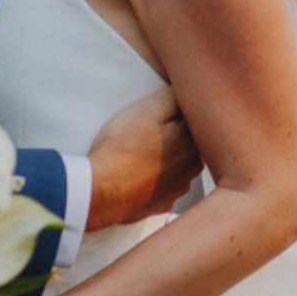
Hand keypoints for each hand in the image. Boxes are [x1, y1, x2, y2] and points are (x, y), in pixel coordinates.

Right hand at [86, 85, 201, 229]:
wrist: (101, 192)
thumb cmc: (121, 147)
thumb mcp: (145, 109)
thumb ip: (172, 98)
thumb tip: (186, 92)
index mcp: (192, 140)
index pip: (195, 118)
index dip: (178, 109)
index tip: (162, 107)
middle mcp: (192, 166)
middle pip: (190, 140)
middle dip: (176, 131)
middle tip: (149, 126)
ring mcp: (179, 188)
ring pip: (181, 163)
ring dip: (170, 155)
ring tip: (142, 148)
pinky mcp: (164, 203)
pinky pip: (167, 184)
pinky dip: (158, 177)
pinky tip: (141, 171)